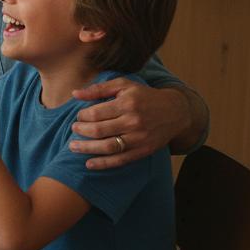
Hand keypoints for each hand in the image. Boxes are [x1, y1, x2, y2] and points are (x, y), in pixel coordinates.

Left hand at [68, 78, 187, 168]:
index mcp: (127, 104)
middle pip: (99, 131)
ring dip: (87, 149)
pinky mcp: (143, 151)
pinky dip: (103, 163)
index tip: (78, 117)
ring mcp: (139, 138)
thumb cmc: (145, 96)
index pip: (96, 113)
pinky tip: (89, 163)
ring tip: (73, 147)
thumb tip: (75, 93)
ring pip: (108, 147)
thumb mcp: (124, 85)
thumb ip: (99, 88)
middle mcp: (133, 122)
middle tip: (73, 130)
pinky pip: (120, 160)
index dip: (82, 116)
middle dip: (81, 131)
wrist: (175, 112)